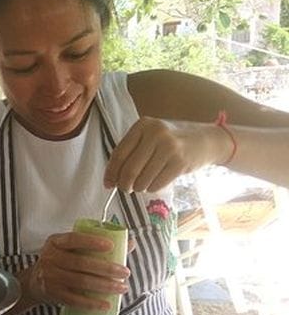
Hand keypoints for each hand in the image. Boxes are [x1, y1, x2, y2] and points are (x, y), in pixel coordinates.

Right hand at [28, 231, 129, 309]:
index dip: (91, 242)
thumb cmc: (60, 262)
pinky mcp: (53, 293)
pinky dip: (91, 303)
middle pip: (81, 263)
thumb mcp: (70, 249)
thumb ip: (96, 245)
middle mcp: (50, 258)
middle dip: (106, 268)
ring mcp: (50, 277)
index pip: (73, 239)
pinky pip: (74, 300)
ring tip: (122, 288)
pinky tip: (106, 304)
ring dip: (104, 286)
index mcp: (56, 242)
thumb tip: (130, 243)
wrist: (34, 282)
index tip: (111, 246)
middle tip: (125, 273)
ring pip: (80, 282)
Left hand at [104, 117, 220, 192]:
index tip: (107, 184)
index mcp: (143, 125)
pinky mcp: (180, 162)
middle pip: (129, 169)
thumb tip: (110, 180)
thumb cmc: (171, 141)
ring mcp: (169, 147)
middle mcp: (155, 133)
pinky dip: (151, 188)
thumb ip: (130, 153)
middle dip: (124, 184)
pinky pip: (156, 184)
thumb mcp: (150, 137)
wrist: (206, 140)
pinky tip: (153, 183)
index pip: (119, 153)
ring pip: (142, 179)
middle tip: (125, 188)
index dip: (111, 172)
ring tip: (142, 184)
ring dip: (138, 188)